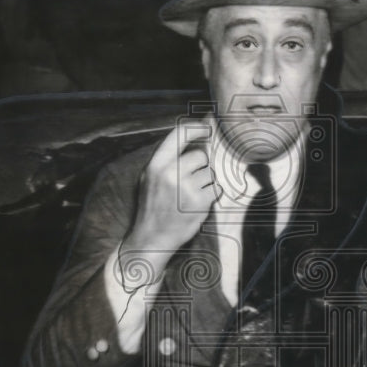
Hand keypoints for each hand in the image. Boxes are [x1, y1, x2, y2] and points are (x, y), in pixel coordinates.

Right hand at [122, 122, 219, 278]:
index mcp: (156, 165)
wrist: (152, 237)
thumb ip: (168, 160)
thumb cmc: (153, 206)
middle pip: (201, 156)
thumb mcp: (150, 178)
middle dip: (200, 166)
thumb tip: (194, 140)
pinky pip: (216, 189)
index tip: (205, 128)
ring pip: (210, 173)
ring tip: (190, 195)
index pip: (179, 135)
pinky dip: (211, 195)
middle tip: (190, 181)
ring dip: (205, 183)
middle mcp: (171, 174)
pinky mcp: (200, 202)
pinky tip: (197, 204)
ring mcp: (186, 188)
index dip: (196, 128)